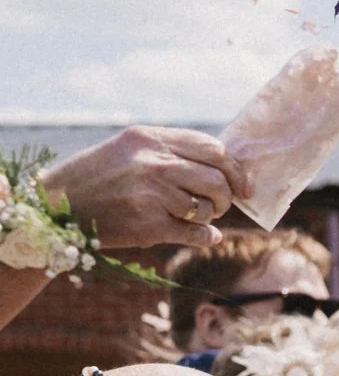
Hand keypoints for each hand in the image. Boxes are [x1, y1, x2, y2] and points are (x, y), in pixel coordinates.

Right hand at [41, 126, 242, 250]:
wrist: (57, 206)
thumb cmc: (99, 177)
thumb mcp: (130, 151)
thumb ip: (174, 154)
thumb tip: (227, 172)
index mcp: (148, 138)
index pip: (214, 150)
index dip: (236, 170)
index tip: (244, 186)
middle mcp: (151, 162)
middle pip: (218, 180)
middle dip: (227, 197)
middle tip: (219, 205)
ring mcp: (151, 194)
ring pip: (208, 208)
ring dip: (209, 216)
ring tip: (194, 216)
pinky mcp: (149, 225)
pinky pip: (196, 232)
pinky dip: (203, 236)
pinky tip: (199, 234)